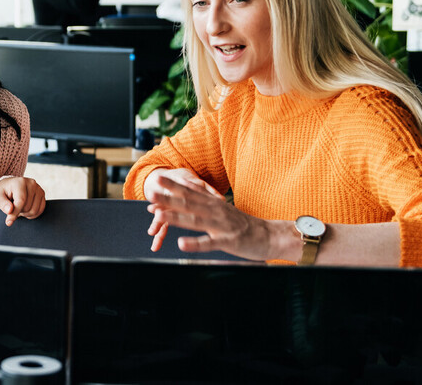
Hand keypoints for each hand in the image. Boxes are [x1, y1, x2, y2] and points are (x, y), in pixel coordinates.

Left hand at [0, 177, 46, 225]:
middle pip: (27, 207)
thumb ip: (3, 204)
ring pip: (34, 210)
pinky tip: (26, 209)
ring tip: (19, 208)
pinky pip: (40, 210)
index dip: (15, 213)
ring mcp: (38, 188)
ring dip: (25, 213)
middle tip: (13, 208)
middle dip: (19, 212)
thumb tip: (9, 210)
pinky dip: (33, 214)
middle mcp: (31, 184)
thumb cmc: (3, 192)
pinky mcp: (42, 194)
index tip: (8, 222)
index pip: (21, 201)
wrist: (10, 185)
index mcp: (20, 182)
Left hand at [145, 173, 279, 259]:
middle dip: (169, 197)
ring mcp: (221, 226)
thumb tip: (189, 191)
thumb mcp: (223, 209)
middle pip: (189, 202)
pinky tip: (181, 243)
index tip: (158, 178)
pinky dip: (195, 243)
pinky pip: (209, 243)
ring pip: (195, 220)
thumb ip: (206, 201)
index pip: (191, 192)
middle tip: (151, 191)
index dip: (173, 186)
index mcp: (214, 204)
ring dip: (176, 217)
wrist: (270, 236)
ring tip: (159, 215)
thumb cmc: (244, 225)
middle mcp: (216, 211)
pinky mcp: (228, 241)